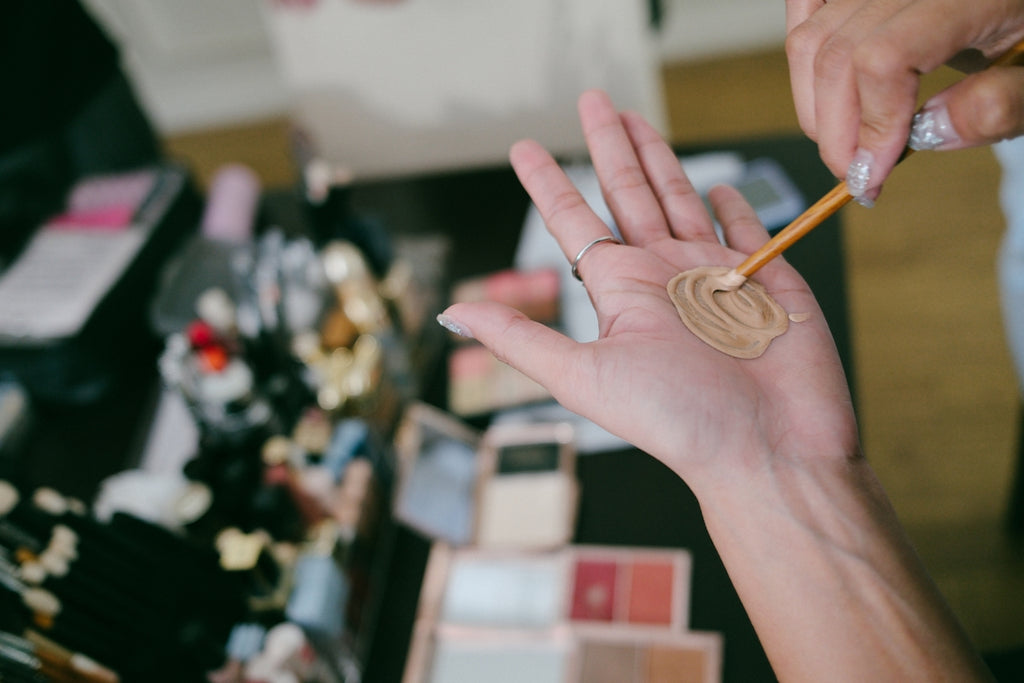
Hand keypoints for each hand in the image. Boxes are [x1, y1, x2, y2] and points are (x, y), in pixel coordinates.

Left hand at [439, 90, 858, 492]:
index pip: (574, 221)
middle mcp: (664, 276)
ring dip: (660, 159)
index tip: (523, 149)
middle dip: (611, 146)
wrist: (769, 449)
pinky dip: (730, 205)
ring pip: (681, 198)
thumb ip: (521, 339)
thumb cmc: (678, 419)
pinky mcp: (771, 278)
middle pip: (628, 193)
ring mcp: (717, 274)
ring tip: (637, 120)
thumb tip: (452, 316)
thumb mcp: (584, 374)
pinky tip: (714, 185)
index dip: (548, 183)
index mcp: (620, 290)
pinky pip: (747, 230)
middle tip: (592, 101)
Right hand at [786, 0, 1023, 199]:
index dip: (870, 127)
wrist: (1015, 1)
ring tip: (846, 140)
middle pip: (837, 54)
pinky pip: (804, 5)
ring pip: (810, 39)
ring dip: (815, 105)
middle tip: (856, 173)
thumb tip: (931, 133)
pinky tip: (822, 92)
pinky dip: (804, 57)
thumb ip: (1002, 103)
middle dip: (836, 131)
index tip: (871, 175)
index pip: (883, 60)